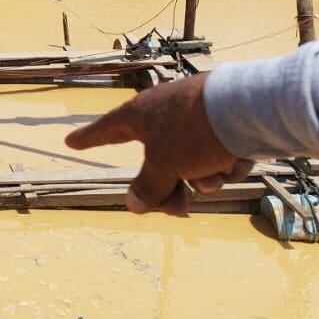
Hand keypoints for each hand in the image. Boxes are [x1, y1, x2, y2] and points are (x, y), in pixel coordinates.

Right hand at [64, 75, 254, 215]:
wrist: (248, 109)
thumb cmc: (193, 131)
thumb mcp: (163, 164)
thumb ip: (147, 186)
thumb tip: (131, 205)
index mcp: (141, 115)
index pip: (107, 130)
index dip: (88, 139)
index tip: (70, 142)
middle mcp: (166, 115)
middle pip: (156, 162)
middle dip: (169, 188)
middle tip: (177, 208)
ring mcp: (197, 121)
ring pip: (190, 164)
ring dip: (201, 178)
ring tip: (214, 178)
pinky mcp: (224, 127)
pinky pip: (216, 157)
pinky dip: (224, 165)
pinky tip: (235, 161)